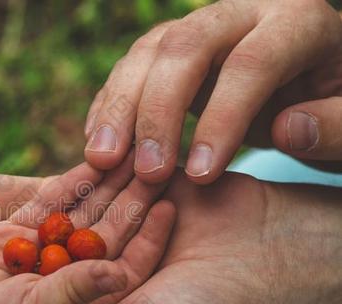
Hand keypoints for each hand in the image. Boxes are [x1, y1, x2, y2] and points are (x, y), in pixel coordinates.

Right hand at [84, 0, 341, 183]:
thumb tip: (285, 129)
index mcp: (295, 23)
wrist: (310, 81)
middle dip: (156, 112)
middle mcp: (240, 14)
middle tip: (145, 172)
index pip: (251, 63)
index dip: (222, 117)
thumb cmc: (334, 107)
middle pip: (184, 48)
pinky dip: (110, 105)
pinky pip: (131, 68)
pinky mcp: (169, 50)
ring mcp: (198, 28)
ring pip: (147, 53)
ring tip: (101, 160)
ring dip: (119, 109)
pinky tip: (97, 141)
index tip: (202, 175)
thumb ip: (337, 128)